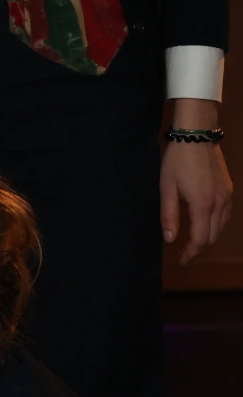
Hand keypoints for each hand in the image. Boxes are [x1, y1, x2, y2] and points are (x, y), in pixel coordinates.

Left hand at [161, 99, 232, 264]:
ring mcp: (228, 195)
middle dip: (199, 248)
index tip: (181, 260)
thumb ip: (169, 215)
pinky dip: (216, 225)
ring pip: (222, 226)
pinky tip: (205, 225)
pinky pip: (226, 214)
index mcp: (203, 204)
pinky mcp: (229, 189)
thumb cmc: (177, 160)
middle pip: (213, 235)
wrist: (197, 136)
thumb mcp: (166, 188)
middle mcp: (220, 203)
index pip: (201, 239)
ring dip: (209, 237)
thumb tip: (170, 239)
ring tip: (193, 243)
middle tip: (185, 254)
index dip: (191, 252)